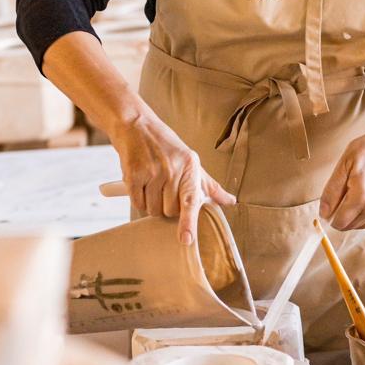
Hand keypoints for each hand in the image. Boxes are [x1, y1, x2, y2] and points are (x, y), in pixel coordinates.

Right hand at [111, 114, 235, 244]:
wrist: (137, 125)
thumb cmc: (166, 146)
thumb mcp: (190, 161)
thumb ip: (210, 185)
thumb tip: (231, 201)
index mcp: (190, 166)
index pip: (191, 199)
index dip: (189, 222)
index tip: (186, 239)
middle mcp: (172, 168)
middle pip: (170, 211)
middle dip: (167, 207)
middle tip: (164, 188)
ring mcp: (152, 171)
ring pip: (153, 210)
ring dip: (151, 204)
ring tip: (152, 183)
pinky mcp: (134, 174)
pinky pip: (138, 203)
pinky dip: (139, 199)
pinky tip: (141, 183)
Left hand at [319, 121, 364, 230]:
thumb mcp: (343, 165)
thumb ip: (331, 192)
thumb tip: (324, 214)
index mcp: (362, 196)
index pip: (339, 223)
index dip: (333, 214)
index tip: (335, 203)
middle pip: (351, 226)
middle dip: (346, 213)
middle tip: (351, 191)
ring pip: (363, 226)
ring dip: (359, 214)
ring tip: (364, 192)